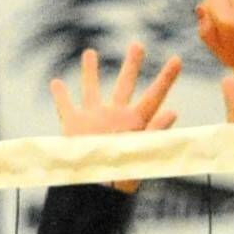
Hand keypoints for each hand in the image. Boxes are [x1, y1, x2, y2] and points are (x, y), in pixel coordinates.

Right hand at [49, 42, 181, 193]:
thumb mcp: (142, 151)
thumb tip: (174, 111)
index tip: (177, 59)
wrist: (95, 188)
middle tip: (137, 44)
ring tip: (90, 53)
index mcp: (136, 121)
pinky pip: (65, 106)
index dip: (166, 78)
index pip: (155, 95)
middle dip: (132, 64)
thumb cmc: (123, 173)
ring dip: (90, 71)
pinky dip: (60, 95)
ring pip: (92, 88)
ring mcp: (94, 119)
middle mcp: (116, 116)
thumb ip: (156, 131)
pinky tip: (56, 82)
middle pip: (126, 84)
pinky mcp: (74, 126)